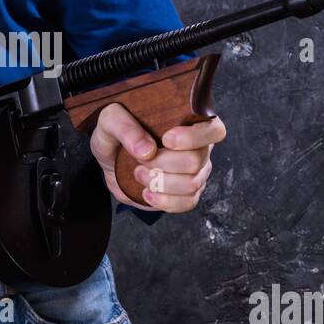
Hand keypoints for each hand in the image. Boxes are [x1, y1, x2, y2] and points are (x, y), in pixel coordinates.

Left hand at [89, 103, 226, 212]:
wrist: (111, 158)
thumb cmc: (116, 133)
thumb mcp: (110, 120)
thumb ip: (125, 128)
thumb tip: (147, 150)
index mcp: (191, 122)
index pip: (214, 130)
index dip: (193, 138)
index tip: (166, 139)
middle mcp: (200, 148)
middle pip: (196, 161)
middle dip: (163, 164)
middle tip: (141, 160)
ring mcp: (196, 173)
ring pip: (191, 184)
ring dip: (160, 183)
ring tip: (138, 173)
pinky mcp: (186, 194)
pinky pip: (187, 203)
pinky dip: (165, 201)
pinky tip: (147, 193)